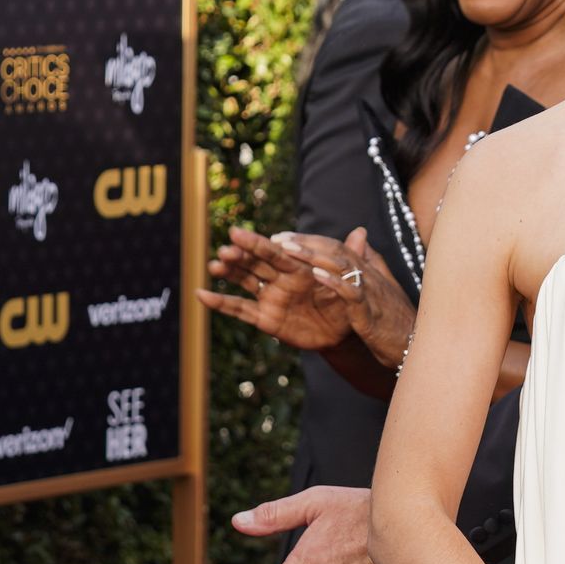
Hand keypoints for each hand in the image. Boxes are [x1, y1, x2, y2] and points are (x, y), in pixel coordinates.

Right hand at [196, 226, 354, 350]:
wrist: (342, 331)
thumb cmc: (345, 300)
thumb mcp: (350, 280)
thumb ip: (350, 258)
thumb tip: (363, 232)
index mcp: (297, 266)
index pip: (275, 252)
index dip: (258, 244)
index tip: (238, 233)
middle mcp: (280, 278)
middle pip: (256, 263)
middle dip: (241, 255)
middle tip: (226, 248)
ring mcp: (270, 297)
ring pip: (244, 281)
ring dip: (228, 272)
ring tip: (214, 265)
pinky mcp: (265, 318)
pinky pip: (240, 310)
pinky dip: (220, 303)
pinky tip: (202, 295)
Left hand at [281, 229, 415, 367]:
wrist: (416, 346)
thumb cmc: (396, 319)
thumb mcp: (381, 286)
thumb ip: (370, 261)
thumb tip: (359, 234)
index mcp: (367, 270)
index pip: (336, 245)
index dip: (310, 239)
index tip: (283, 237)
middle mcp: (368, 275)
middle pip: (335, 249)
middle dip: (305, 242)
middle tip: (277, 238)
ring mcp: (370, 292)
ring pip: (341, 265)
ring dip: (313, 256)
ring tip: (288, 250)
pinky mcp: (370, 313)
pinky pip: (351, 293)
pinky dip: (334, 282)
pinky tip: (316, 275)